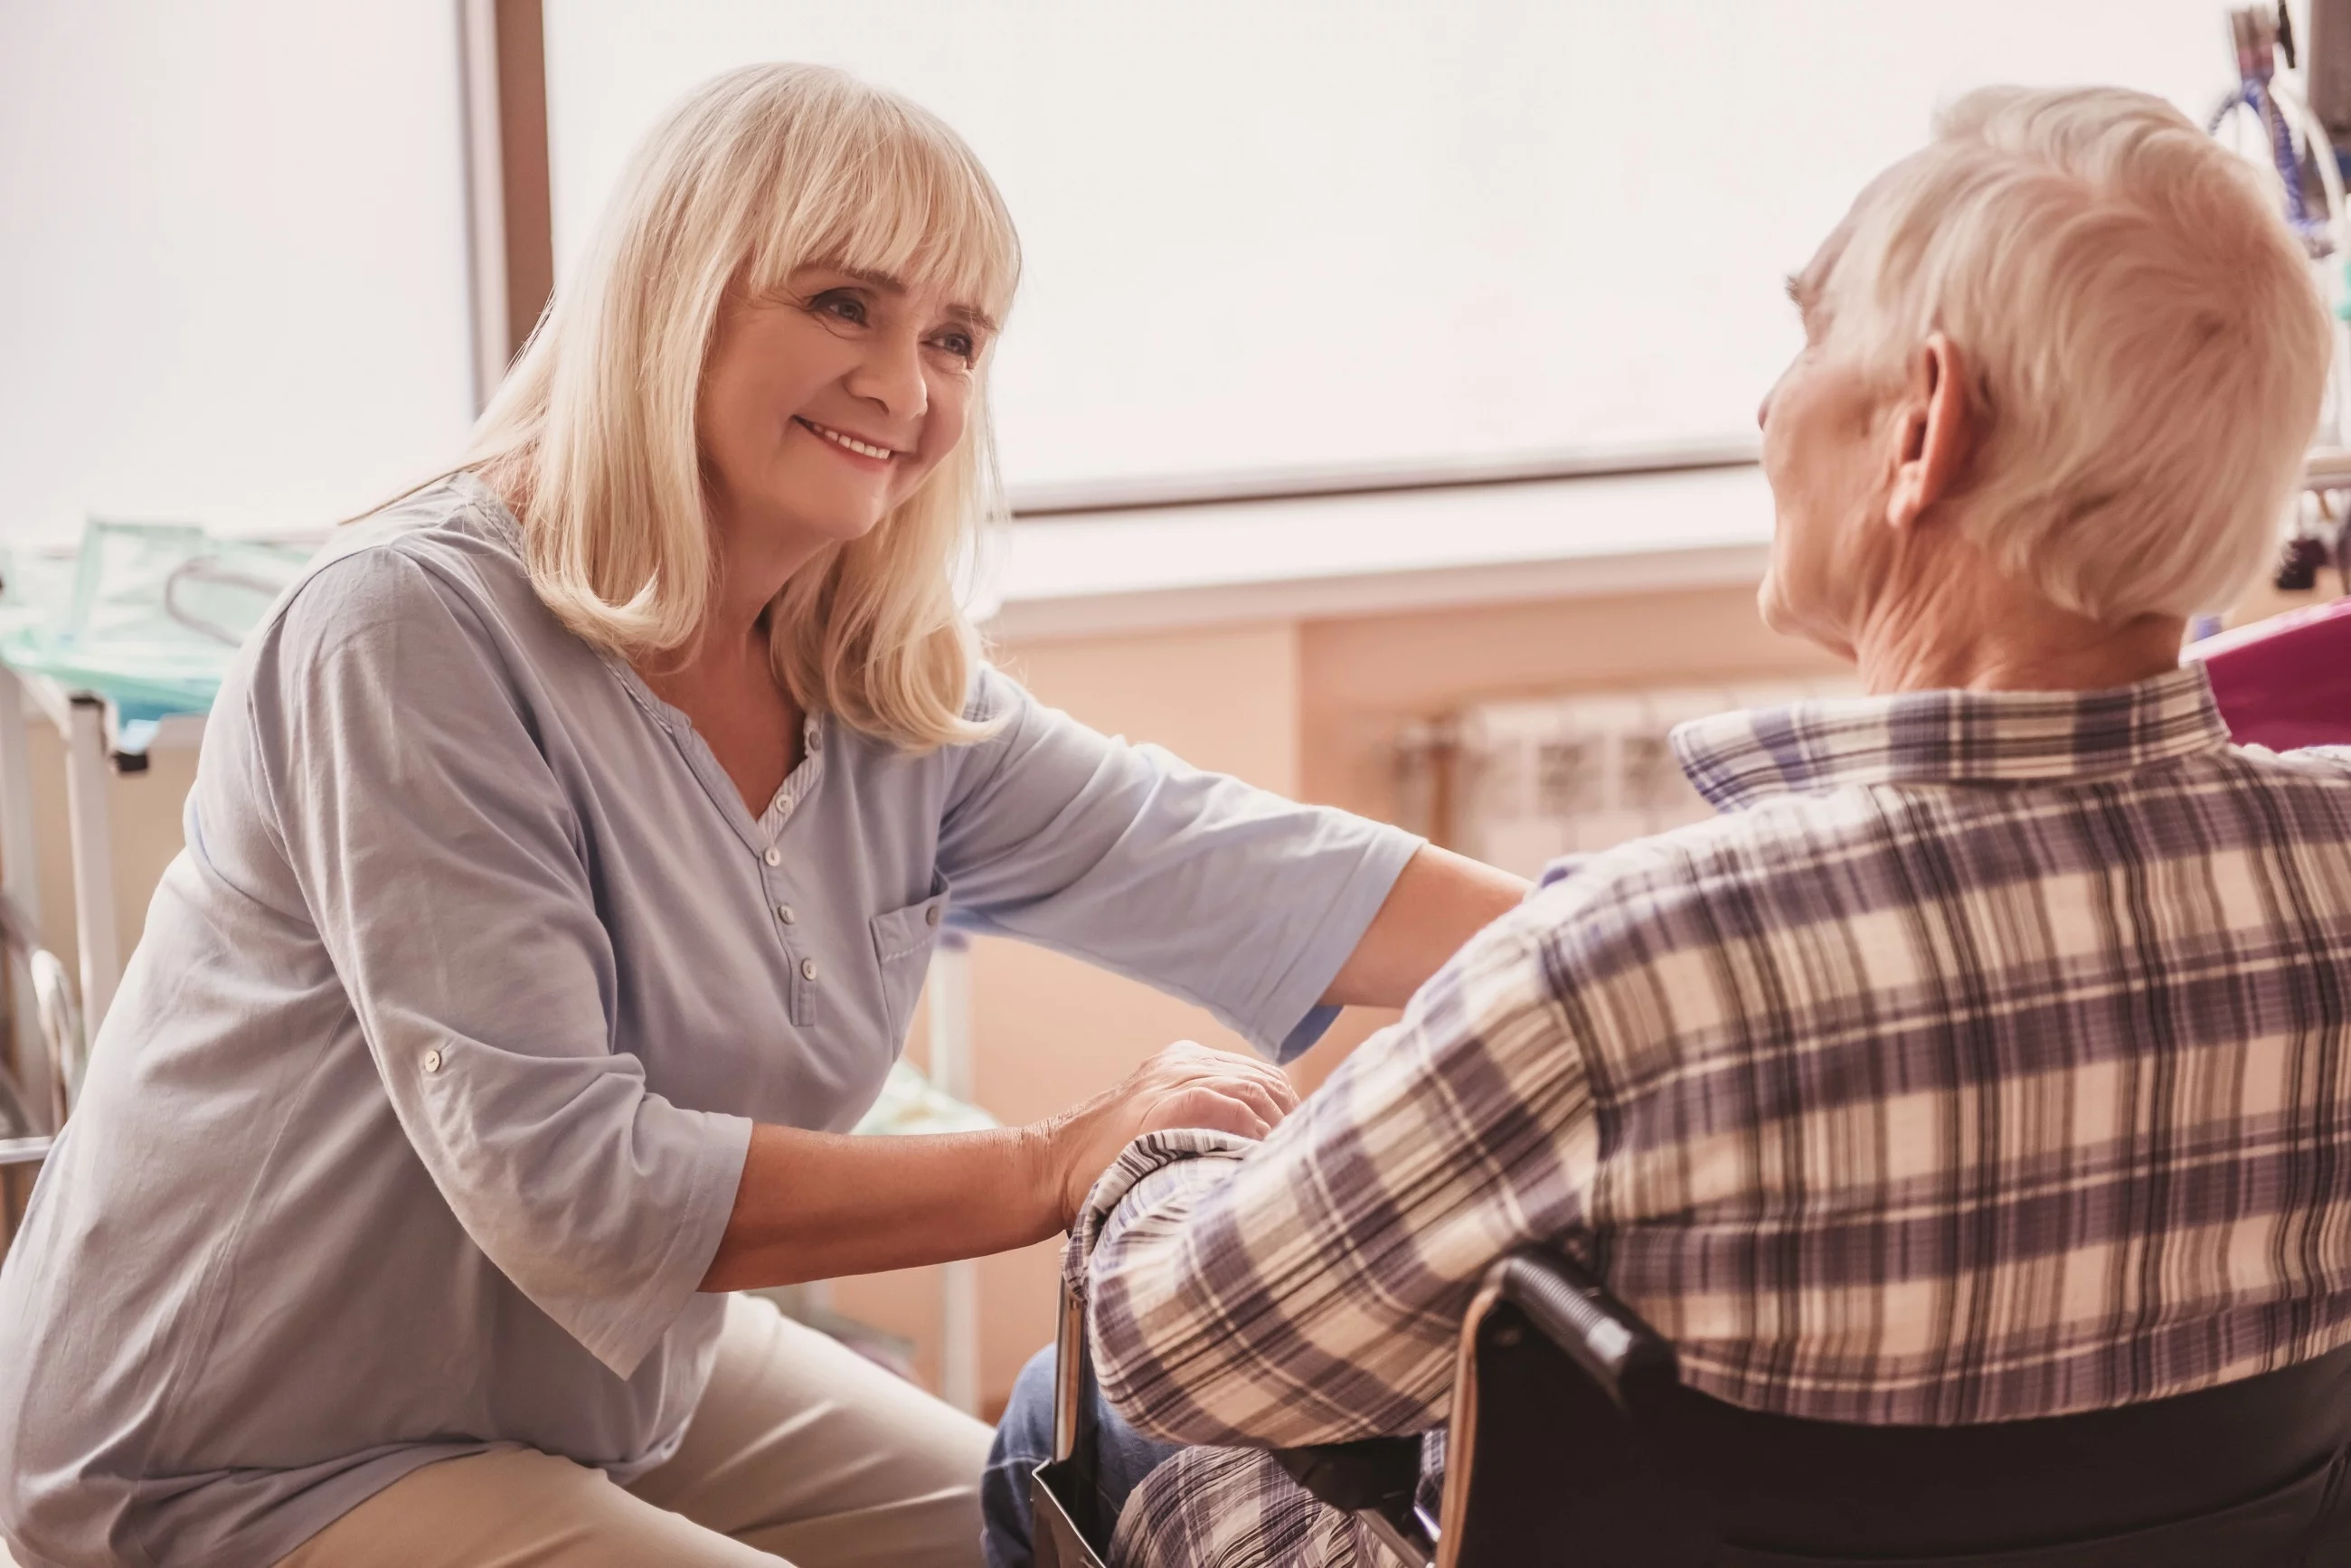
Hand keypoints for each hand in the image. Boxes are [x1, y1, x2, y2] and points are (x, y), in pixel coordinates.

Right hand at [1038, 1040, 1300, 1227]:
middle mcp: (1183, 1061)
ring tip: (1290, 1165)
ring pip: (1256, 1090)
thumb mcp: (1156, 1127)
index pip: (1260, 1076)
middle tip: (1304, 1159)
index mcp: (1183, 1062)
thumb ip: (1200, 1123)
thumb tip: (1257, 1155)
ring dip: (1280, 1129)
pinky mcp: (1171, 1099)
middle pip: (1265, 1080)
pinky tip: (1264, 1159)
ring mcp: (1176, 1077)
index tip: (1302, 1144)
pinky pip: (1235, 1105)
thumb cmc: (1103, 1165)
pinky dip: (1257, 1132)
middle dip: (1292, 1120)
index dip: (1287, 1111)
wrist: (1049, 1167)